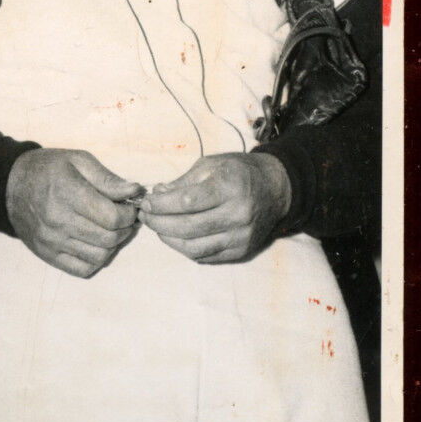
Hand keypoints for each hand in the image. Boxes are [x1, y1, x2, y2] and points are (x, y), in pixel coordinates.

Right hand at [5, 148, 142, 277]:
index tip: (130, 207)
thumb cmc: (47, 170)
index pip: (112, 217)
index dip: (129, 214)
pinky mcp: (47, 255)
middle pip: (109, 238)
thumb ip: (108, 179)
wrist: (9, 186)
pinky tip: (95, 243)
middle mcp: (58, 221)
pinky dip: (96, 260)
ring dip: (113, 245)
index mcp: (67, 193)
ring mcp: (52, 241)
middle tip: (124, 218)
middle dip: (125, 229)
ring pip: (99, 256)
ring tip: (110, 229)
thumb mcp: (78, 160)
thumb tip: (135, 192)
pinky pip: (83, 269)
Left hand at [137, 152, 291, 263]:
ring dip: (168, 239)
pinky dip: (184, 248)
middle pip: (188, 227)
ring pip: (194, 247)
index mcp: (230, 188)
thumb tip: (156, 195)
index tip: (146, 202)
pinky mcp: (241, 251)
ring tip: (157, 227)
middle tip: (145, 216)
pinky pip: (205, 256)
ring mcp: (241, 237)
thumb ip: (182, 182)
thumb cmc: (239, 173)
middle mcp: (238, 215)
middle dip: (159, 223)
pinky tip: (175, 237)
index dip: (161, 205)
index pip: (187, 202)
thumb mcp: (211, 165)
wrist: (275, 190)